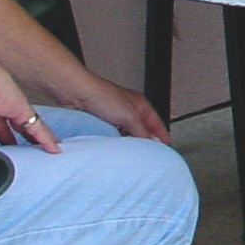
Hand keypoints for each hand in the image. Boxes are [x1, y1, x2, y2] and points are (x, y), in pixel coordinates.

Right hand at [0, 61, 62, 153]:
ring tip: (49, 150)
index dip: (1, 139)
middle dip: (21, 138)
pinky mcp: (23, 110)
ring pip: (29, 125)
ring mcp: (13, 107)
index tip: (4, 149)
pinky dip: (46, 138)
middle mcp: (0, 107)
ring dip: (38, 138)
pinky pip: (37, 127)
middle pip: (15, 126)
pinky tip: (54, 149)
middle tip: (30, 150)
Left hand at [50, 76, 171, 142]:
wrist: (78, 92)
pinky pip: (114, 133)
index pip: (156, 122)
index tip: (166, 144)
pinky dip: (116, 140)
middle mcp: (129, 108)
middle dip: (146, 139)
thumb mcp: (129, 117)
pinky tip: (114, 146)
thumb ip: (141, 132)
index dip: (162, 133)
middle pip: (142, 127)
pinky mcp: (102, 118)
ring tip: (131, 151)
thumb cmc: (102, 95)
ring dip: (129, 140)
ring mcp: (115, 113)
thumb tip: (149, 145)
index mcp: (140, 104)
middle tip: (149, 152)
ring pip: (127, 131)